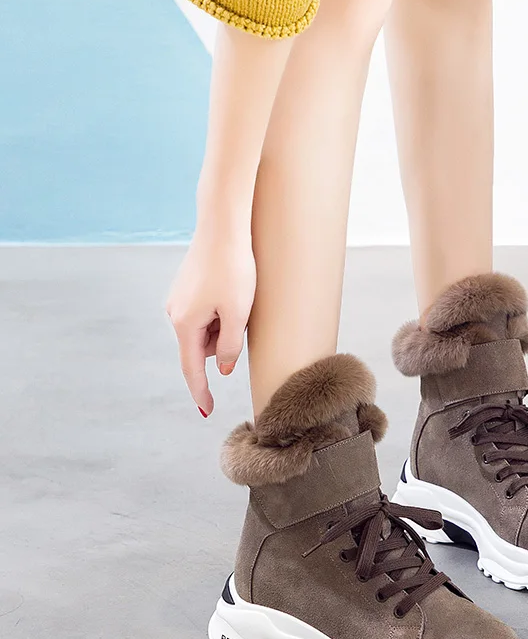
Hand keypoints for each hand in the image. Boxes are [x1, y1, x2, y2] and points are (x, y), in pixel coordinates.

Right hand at [166, 230, 254, 416]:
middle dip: (223, 342)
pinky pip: (205, 313)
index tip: (207, 412)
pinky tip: (231, 290)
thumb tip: (221, 368)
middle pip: (203, 347)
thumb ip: (229, 347)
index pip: (192, 370)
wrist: (222, 226)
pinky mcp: (186, 288)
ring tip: (238, 297)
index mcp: (185, 325)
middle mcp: (175, 314)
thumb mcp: (239, 314)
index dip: (201, 393)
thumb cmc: (234, 269)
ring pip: (206, 330)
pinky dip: (220, 312)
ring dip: (224, 325)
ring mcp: (178, 300)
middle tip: (241, 313)